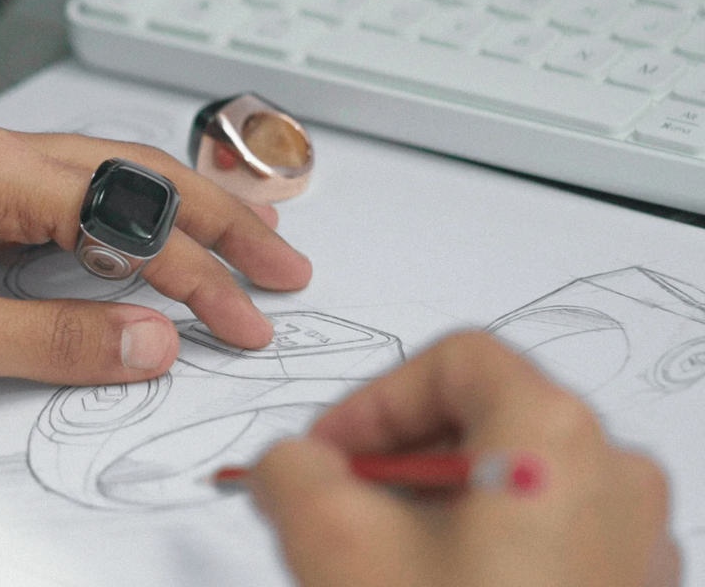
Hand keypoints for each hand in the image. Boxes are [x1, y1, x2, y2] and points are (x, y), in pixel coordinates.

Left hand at [0, 120, 310, 388]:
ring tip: (248, 235)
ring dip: (183, 212)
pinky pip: (73, 200)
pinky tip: (158, 236)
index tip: (246, 320)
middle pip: (139, 175)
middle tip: (284, 260)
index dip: (198, 274)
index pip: (129, 216)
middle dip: (220, 219)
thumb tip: (155, 343)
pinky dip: (129, 220)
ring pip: (111, 181)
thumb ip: (57, 338)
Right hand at [249, 332, 679, 586]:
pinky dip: (477, 545)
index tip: (326, 455)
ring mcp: (633, 542)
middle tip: (337, 508)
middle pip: (484, 419)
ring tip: (378, 560)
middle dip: (393, 460)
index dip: (373, 400)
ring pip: (511, 481)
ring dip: (430, 506)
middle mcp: (614, 477)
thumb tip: (287, 462)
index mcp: (556, 436)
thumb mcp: (335, 545)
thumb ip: (290, 471)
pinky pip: (543, 534)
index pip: (454, 360)